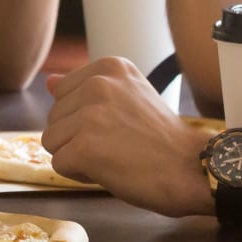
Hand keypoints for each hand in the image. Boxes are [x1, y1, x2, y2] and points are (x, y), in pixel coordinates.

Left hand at [41, 59, 210, 217]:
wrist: (192, 168)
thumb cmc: (162, 138)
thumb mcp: (128, 98)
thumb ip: (86, 89)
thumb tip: (49, 81)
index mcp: (109, 67)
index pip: (62, 93)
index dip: (82, 118)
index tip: (117, 125)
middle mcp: (97, 84)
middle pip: (54, 117)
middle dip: (77, 137)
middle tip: (117, 145)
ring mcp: (90, 115)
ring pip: (51, 141)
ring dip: (76, 156)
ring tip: (113, 157)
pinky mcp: (84, 146)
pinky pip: (59, 164)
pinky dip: (79, 174)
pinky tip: (109, 171)